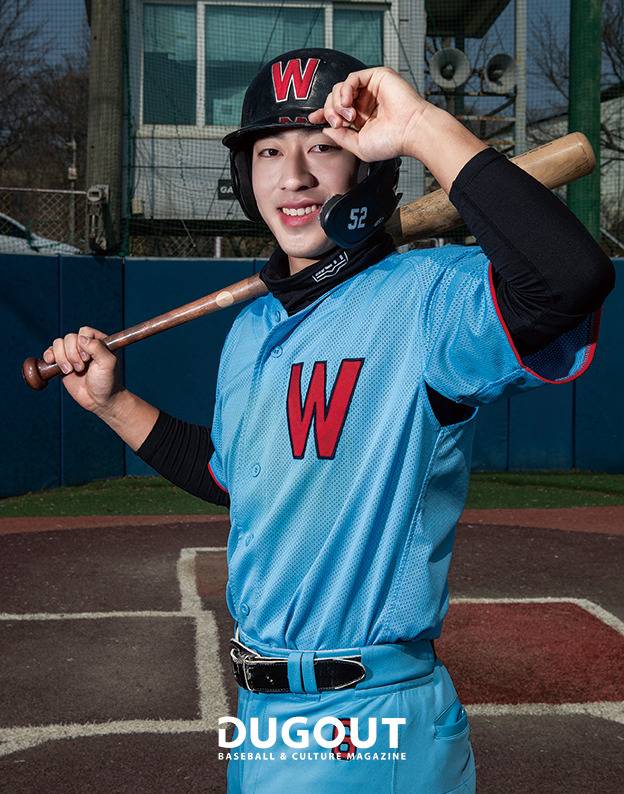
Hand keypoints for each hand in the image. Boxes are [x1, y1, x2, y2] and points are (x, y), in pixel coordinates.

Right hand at [42, 326, 122, 414]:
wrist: (99, 401)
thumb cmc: (107, 382)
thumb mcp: (108, 363)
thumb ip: (97, 347)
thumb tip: (81, 337)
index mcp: (99, 342)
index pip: (84, 331)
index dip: (82, 343)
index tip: (88, 358)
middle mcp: (85, 346)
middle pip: (69, 337)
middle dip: (72, 354)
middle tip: (81, 368)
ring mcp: (73, 354)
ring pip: (58, 343)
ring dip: (62, 357)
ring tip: (70, 371)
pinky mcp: (62, 364)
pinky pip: (50, 352)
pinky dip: (49, 356)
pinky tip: (52, 362)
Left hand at [307, 66, 426, 161]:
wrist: (411, 132)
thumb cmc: (391, 142)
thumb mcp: (358, 146)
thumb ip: (341, 137)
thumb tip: (325, 129)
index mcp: (361, 118)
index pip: (337, 111)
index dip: (323, 113)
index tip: (313, 119)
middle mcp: (365, 102)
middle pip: (334, 98)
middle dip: (330, 110)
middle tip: (338, 122)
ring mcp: (370, 89)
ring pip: (340, 87)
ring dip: (337, 102)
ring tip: (348, 116)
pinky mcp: (377, 77)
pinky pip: (351, 78)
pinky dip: (345, 90)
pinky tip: (348, 103)